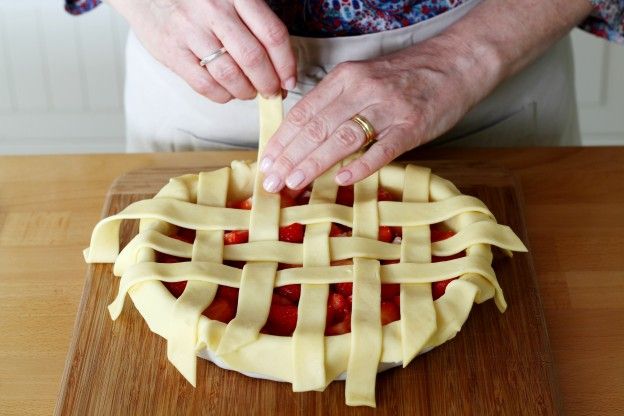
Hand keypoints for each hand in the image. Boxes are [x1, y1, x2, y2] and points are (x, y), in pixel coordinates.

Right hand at [109, 0, 295, 101]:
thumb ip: (253, 22)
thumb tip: (279, 64)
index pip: (272, 34)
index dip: (286, 64)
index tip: (289, 80)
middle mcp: (214, 10)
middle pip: (254, 58)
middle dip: (268, 83)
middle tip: (271, 92)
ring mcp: (191, 31)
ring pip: (231, 75)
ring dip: (246, 92)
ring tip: (249, 92)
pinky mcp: (172, 52)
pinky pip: (205, 85)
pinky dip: (222, 96)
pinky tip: (226, 92)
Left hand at [259, 37, 484, 191]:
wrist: (455, 62)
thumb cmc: (406, 75)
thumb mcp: (363, 78)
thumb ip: (336, 102)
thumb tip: (304, 137)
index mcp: (345, 77)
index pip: (304, 113)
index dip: (282, 140)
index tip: (266, 162)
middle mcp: (362, 89)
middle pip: (316, 127)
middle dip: (289, 157)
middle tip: (271, 182)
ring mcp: (388, 108)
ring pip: (342, 138)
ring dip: (314, 163)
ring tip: (293, 183)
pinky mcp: (412, 125)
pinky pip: (382, 148)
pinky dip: (362, 165)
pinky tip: (343, 180)